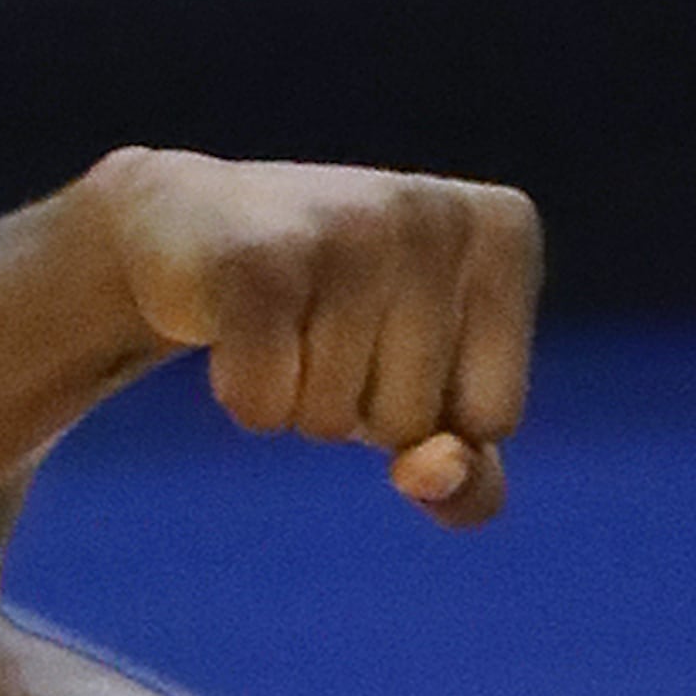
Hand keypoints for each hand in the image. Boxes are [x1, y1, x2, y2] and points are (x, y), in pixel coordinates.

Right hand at [84, 147, 542, 528]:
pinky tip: (234, 321)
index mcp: (503, 233)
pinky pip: (265, 408)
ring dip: (298, 397)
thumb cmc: (336, 321)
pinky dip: (244, 395)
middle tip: (320, 319)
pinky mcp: (258, 258)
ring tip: (282, 317)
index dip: (430, 410)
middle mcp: (436, 213)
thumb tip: (434, 472)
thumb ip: (470, 482)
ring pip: (335, 423)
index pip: (493, 417)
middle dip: (360, 404)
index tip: (390, 330)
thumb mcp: (431, 408)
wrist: (191, 226)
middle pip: (411, 424)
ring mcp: (349, 225)